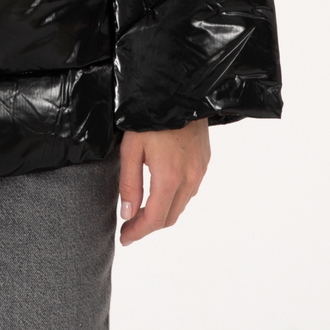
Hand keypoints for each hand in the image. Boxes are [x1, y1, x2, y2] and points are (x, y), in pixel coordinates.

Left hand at [118, 119, 209, 245]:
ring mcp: (200, 171)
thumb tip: (127, 214)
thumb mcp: (131, 148)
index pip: (155, 219)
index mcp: (169, 177)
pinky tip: (161, 191)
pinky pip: (190, 190)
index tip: (124, 238)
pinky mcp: (204, 162)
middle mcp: (189, 179)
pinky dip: (175, 198)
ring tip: (142, 210)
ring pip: (181, 205)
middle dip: (149, 226)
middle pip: (170, 217)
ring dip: (163, 213)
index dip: (138, 232)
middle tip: (129, 226)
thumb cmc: (149, 117)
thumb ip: (129, 184)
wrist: (180, 91)